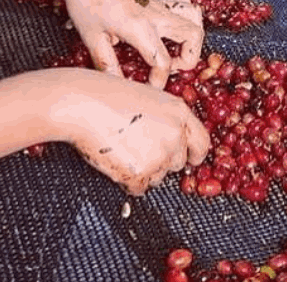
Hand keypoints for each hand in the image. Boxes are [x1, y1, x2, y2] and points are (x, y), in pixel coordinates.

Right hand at [47, 68, 209, 194]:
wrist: (83, 104)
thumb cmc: (107, 97)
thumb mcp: (147, 97)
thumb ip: (164, 119)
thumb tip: (170, 139)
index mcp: (179, 112)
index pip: (202, 143)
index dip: (194, 155)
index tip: (190, 160)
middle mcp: (175, 134)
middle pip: (178, 163)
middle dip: (161, 162)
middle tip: (138, 149)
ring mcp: (160, 154)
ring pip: (158, 177)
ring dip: (143, 171)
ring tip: (122, 148)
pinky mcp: (141, 172)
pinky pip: (139, 189)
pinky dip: (127, 181)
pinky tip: (116, 160)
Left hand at [53, 0, 204, 86]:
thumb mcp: (91, 35)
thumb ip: (107, 64)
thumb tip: (118, 86)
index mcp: (140, 26)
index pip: (163, 62)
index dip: (158, 82)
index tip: (147, 90)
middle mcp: (157, 12)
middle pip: (193, 36)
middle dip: (188, 59)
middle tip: (167, 68)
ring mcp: (159, 1)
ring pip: (195, 16)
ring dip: (192, 37)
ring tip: (174, 49)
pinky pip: (183, 6)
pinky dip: (185, 20)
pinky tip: (166, 31)